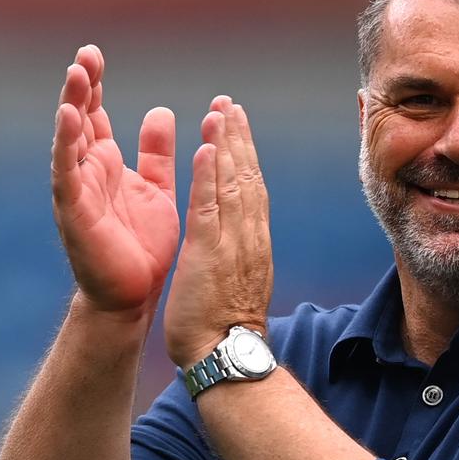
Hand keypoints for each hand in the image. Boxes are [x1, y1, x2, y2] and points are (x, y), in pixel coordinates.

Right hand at [51, 45, 179, 315]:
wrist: (135, 293)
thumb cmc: (143, 243)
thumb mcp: (156, 187)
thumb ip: (156, 152)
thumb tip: (160, 111)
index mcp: (105, 163)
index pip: (94, 115)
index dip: (93, 86)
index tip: (94, 54)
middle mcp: (86, 172)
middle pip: (78, 119)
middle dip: (80, 87)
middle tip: (85, 55)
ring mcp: (77, 190)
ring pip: (69, 140)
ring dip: (71, 107)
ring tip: (76, 76)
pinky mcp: (75, 211)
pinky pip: (67, 173)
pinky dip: (66, 145)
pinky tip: (68, 118)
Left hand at [164, 96, 273, 366]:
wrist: (226, 356)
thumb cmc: (226, 328)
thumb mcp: (239, 283)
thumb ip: (240, 256)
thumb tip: (240, 242)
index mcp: (253, 242)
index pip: (251, 188)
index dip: (245, 154)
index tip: (237, 126)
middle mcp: (248, 236)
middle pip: (247, 176)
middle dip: (239, 137)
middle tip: (230, 103)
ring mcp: (231, 242)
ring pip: (232, 183)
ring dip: (226, 143)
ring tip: (220, 110)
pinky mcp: (209, 251)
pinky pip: (209, 205)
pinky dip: (208, 174)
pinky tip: (205, 147)